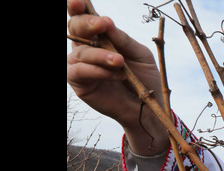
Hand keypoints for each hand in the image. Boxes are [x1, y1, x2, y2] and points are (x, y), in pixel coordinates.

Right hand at [67, 0, 168, 154]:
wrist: (147, 107)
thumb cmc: (144, 78)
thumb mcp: (140, 55)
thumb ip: (123, 40)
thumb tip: (106, 22)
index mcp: (100, 37)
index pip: (85, 17)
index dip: (79, 7)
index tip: (79, 0)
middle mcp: (86, 47)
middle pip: (75, 28)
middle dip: (87, 23)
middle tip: (102, 25)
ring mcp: (80, 64)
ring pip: (81, 52)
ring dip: (100, 55)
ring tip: (119, 61)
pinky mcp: (79, 82)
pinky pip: (80, 71)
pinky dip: (98, 71)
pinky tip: (115, 74)